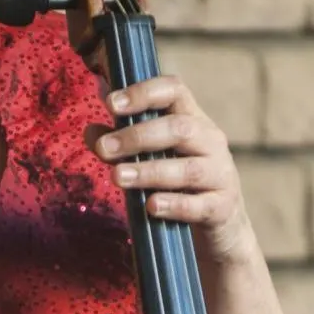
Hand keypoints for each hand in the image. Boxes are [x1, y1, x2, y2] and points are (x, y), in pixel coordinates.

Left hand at [85, 75, 253, 264]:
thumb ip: (122, 143)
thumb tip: (90, 131)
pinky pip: (199, 206)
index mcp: (193, 120)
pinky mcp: (222, 207)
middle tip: (105, 149)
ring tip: (117, 177)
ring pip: (188, 169)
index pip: (174, 91)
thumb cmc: (179, 182)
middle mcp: (211, 141)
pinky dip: (174, 205)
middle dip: (138, 137)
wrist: (220, 221)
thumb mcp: (152, 156)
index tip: (110, 103)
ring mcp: (220, 175)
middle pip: (180, 129)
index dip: (143, 93)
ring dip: (149, 172)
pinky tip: (151, 206)